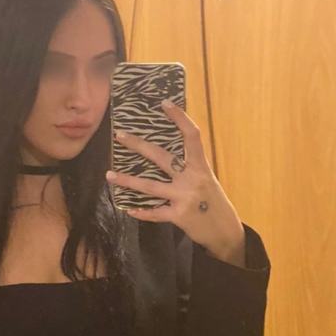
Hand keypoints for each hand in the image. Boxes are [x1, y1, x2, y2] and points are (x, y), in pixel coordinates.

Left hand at [106, 99, 245, 264]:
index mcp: (201, 166)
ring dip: (128, 180)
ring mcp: (184, 198)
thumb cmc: (213, 202)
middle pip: (162, 158)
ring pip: (150, 186)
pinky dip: (141, 212)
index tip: (165, 104)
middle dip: (139, 146)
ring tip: (109, 175)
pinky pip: (155, 213)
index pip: (192, 136)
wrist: (225, 231)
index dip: (180, 118)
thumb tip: (167, 155)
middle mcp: (192, 179)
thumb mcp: (206, 180)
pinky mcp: (179, 216)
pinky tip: (128, 209)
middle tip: (120, 136)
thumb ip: (190, 168)